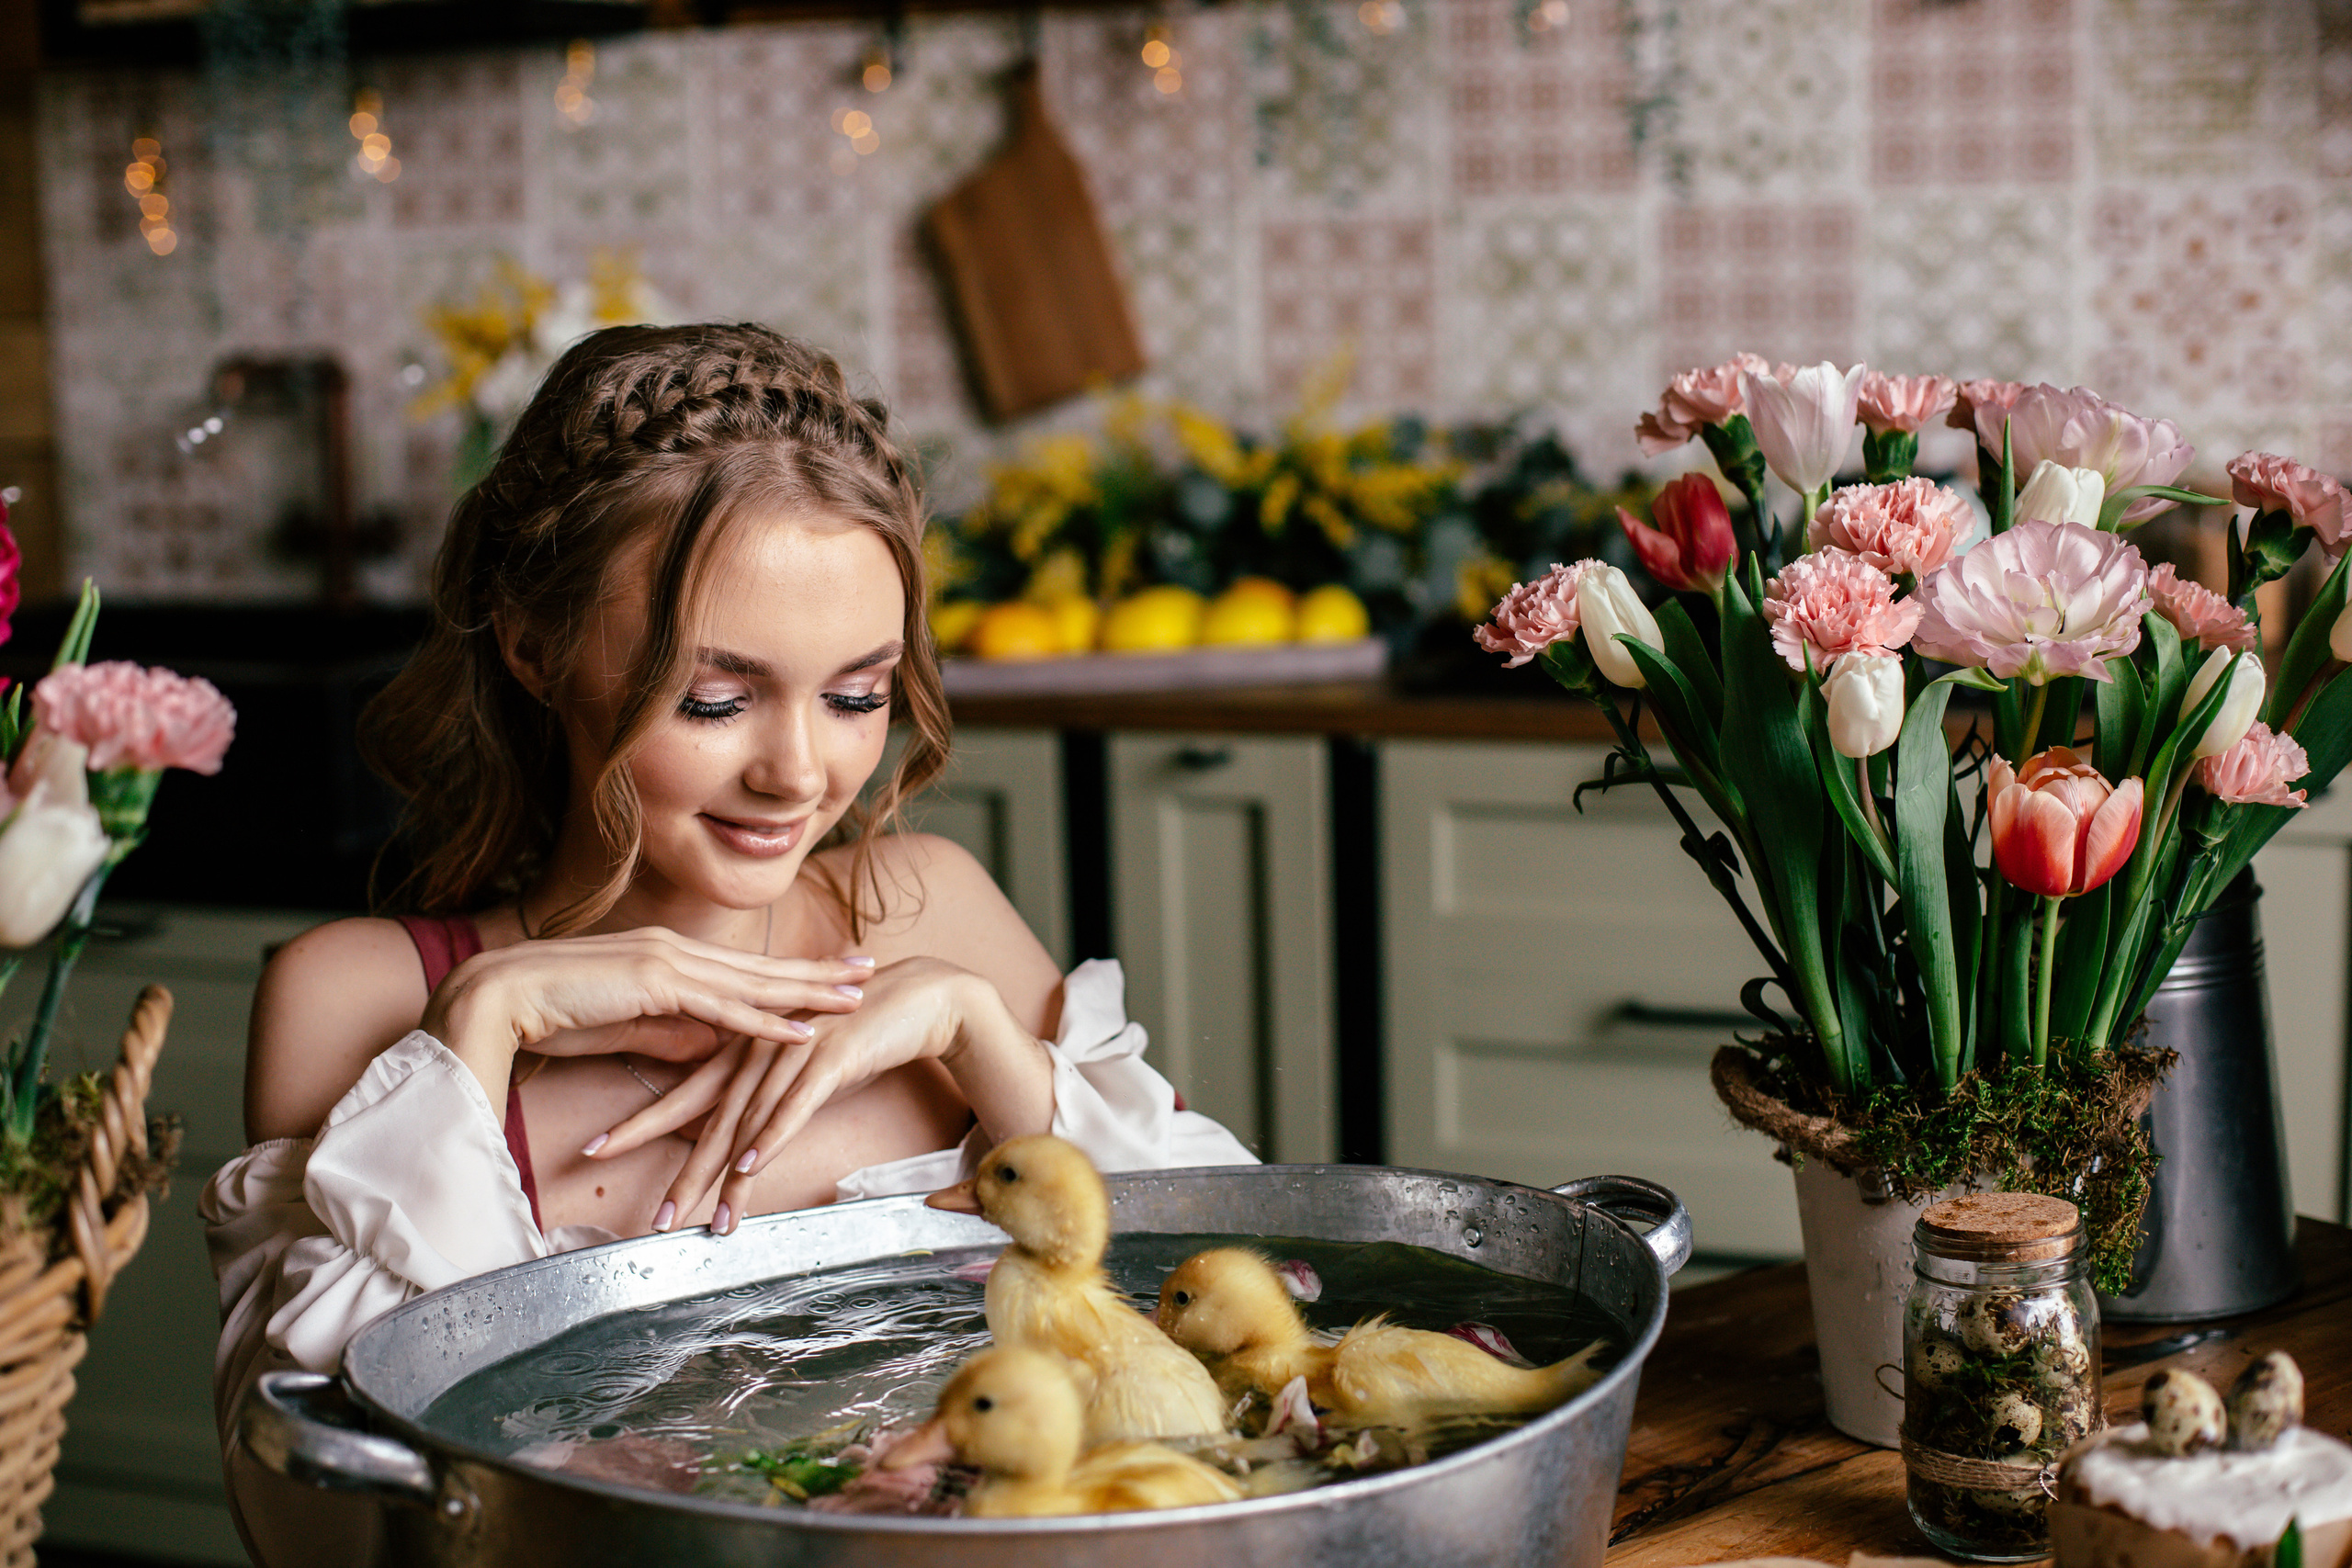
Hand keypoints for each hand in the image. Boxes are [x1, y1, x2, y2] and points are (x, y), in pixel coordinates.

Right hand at [422, 925, 871, 1101]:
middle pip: (763, 965)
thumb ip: (670, 1032)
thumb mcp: (624, 1025)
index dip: (792, 968)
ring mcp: (667, 963)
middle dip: (819, 969)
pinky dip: (765, 1020)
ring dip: (809, 991)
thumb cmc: (551, 1013)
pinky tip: (803, 1029)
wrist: (499, 997)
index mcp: (667, 955)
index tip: (834, 968)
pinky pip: (723, 1009)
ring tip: (855, 997)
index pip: (744, 965)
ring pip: (754, 982)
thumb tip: (713, 1049)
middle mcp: (675, 951)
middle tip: (869, 968)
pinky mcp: (655, 985)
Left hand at [588, 957, 1026, 1232]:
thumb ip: (769, 1087)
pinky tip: (750, 1167)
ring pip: (749, 1121)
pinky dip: (771, 1136)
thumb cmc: (862, 1030)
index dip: (641, 1123)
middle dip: (679, 1172)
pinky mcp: (833, 1056)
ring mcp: (794, 1051)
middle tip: (653, 1219)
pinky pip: (796, 1104)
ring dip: (724, 1175)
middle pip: (709, 1119)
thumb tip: (740, 1126)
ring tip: (702, 1218)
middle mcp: (761, 1049)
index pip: (686, 1094)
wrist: (922, 993)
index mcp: (747, 1047)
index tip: (596, 1150)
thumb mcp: (804, 1060)